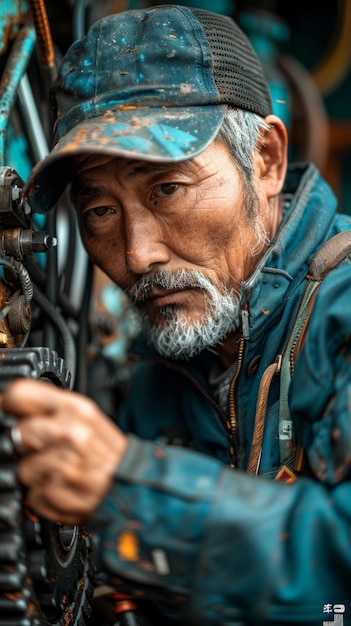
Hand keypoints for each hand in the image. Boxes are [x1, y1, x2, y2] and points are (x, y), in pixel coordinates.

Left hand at [1, 379, 127, 524]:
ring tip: (60, 473)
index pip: (22, 394)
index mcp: (77, 409)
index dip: (10, 403)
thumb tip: (13, 403)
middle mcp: (71, 433)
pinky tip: (63, 489)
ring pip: (22, 468)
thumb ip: (54, 410)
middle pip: (19, 431)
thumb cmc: (109, 455)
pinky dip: (44, 497)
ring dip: (37, 475)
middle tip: (47, 450)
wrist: (134, 488)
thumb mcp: (89, 419)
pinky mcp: (57, 494)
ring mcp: (63, 464)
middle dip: (27, 445)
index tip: (8, 410)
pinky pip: (31, 495)